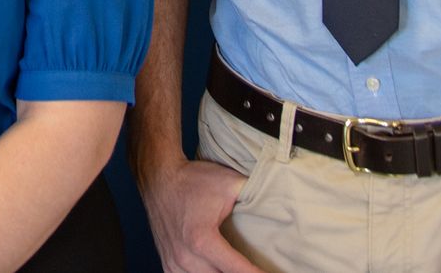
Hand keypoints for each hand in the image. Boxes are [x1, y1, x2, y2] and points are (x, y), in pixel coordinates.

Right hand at [137, 157, 262, 272]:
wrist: (158, 176)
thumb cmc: (192, 179)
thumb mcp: (228, 182)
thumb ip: (254, 195)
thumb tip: (281, 203)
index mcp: (202, 239)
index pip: (239, 271)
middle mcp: (186, 257)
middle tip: (257, 270)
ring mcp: (175, 263)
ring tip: (239, 270)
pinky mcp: (169, 265)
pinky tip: (215, 270)